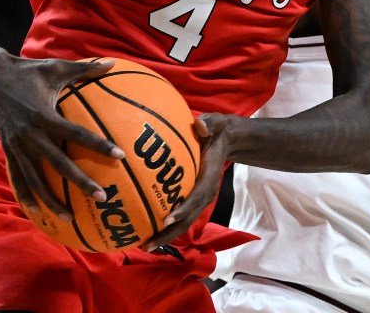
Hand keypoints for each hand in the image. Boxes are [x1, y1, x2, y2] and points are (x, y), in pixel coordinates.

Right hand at [0, 54, 124, 219]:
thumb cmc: (28, 71)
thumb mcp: (56, 67)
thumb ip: (85, 69)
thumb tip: (112, 63)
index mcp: (44, 115)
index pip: (76, 134)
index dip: (98, 145)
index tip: (119, 155)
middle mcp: (30, 134)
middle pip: (58, 164)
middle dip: (80, 182)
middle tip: (102, 197)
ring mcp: (17, 145)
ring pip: (36, 178)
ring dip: (52, 200)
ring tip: (70, 219)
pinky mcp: (8, 150)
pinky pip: (18, 176)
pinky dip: (27, 194)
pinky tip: (37, 211)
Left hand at [141, 112, 231, 250]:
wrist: (226, 141)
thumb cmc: (216, 131)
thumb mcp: (215, 123)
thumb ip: (209, 123)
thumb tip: (200, 125)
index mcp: (209, 178)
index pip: (196, 197)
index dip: (183, 209)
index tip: (167, 219)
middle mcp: (204, 194)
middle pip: (187, 220)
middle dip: (168, 234)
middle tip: (147, 245)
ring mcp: (198, 199)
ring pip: (183, 223)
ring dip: (165, 236)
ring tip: (144, 246)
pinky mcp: (192, 199)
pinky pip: (179, 216)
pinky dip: (165, 227)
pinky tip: (146, 230)